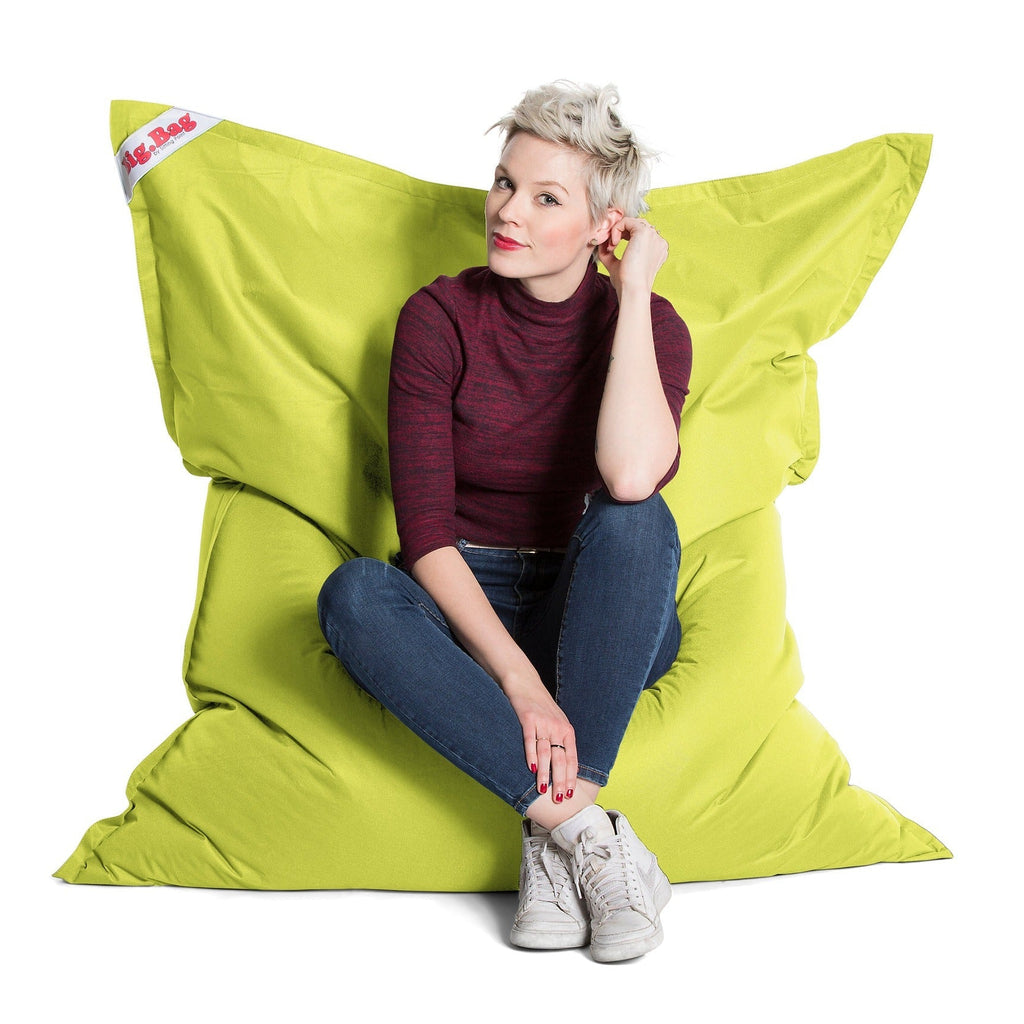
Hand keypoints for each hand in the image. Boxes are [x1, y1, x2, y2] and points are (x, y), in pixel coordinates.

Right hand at [506, 683, 578, 804]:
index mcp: (566, 730)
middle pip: (561, 758)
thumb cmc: (540, 706)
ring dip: (545, 773)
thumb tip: (562, 768)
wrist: (525, 682)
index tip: (570, 794)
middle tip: (559, 799)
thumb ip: (559, 741)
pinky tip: (531, 768)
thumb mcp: (556, 722)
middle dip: (560, 780)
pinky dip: (531, 755)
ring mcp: (543, 723)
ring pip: (546, 752)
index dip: (571, 777)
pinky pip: (530, 740)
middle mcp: (557, 727)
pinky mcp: (527, 718)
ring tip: (543, 790)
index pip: (571, 758)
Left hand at [596, 216, 668, 297]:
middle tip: (610, 247)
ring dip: (617, 231)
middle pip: (637, 225)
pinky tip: (613, 243)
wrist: (632, 289)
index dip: (623, 236)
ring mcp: (653, 236)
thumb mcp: (617, 265)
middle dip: (620, 232)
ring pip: (632, 222)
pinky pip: (626, 221)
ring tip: (611, 247)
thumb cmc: (626, 283)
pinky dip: (616, 229)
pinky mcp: (644, 232)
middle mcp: (658, 242)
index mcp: (656, 250)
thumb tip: (602, 241)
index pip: (640, 233)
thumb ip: (610, 253)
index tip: (611, 249)